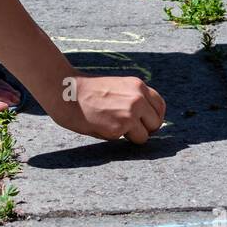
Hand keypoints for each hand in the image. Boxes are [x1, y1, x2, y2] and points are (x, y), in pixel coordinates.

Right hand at [49, 74, 166, 143]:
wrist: (66, 92)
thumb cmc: (86, 91)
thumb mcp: (117, 87)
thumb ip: (133, 99)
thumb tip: (143, 120)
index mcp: (138, 86)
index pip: (160, 106)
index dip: (152, 117)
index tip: (144, 122)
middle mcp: (138, 99)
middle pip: (156, 123)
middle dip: (144, 129)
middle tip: (128, 129)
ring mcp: (130, 114)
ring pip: (144, 136)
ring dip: (131, 136)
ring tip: (112, 127)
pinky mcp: (119, 128)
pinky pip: (125, 140)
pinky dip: (115, 137)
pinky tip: (101, 127)